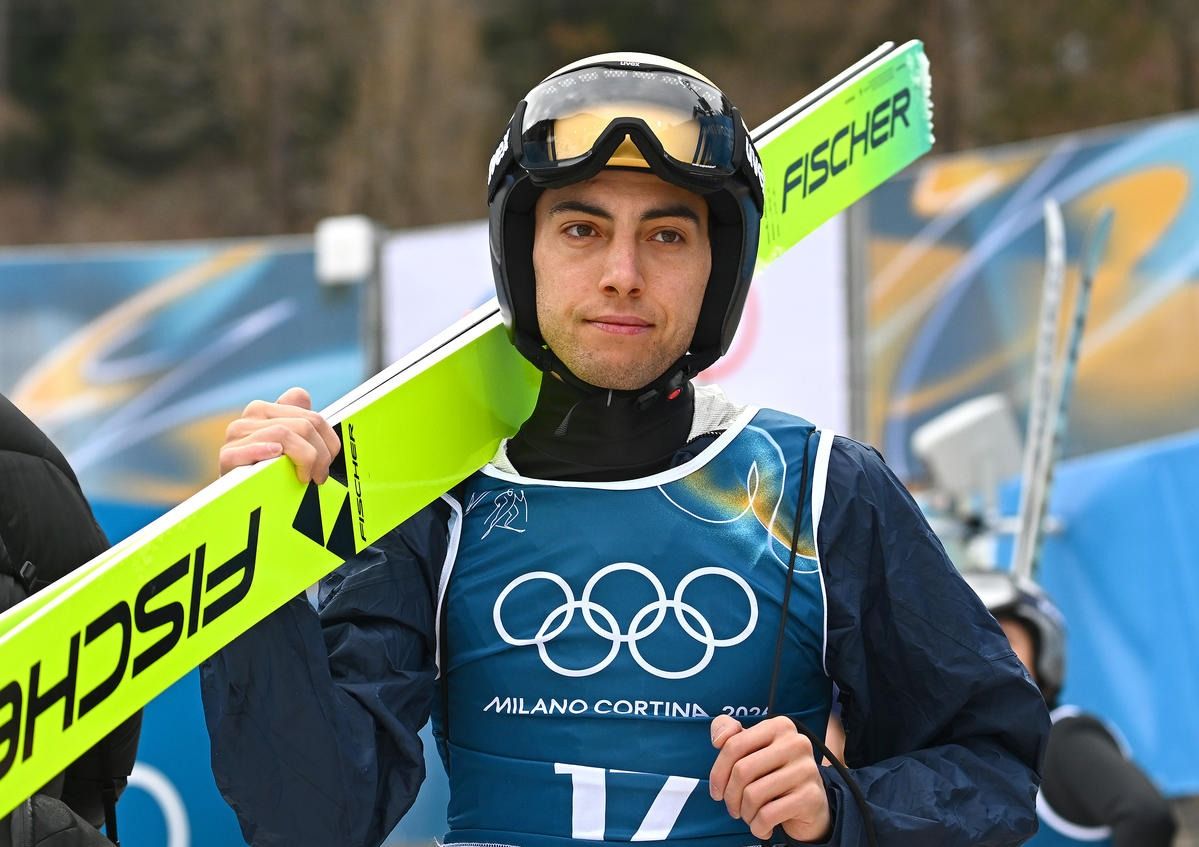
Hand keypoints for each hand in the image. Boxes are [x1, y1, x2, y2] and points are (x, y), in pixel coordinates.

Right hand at [218, 387, 340, 483]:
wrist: (239, 498)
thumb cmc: (268, 473)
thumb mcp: (287, 446)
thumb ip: (297, 421)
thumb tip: (302, 395)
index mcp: (266, 410)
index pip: (310, 415)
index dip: (328, 438)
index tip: (330, 458)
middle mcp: (250, 416)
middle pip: (303, 425)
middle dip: (321, 454)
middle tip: (320, 475)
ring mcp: (237, 435)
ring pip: (284, 433)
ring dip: (305, 459)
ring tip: (307, 478)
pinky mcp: (228, 456)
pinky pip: (252, 447)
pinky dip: (266, 451)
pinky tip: (277, 457)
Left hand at [709, 714, 830, 842]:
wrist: (811, 804)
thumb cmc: (774, 774)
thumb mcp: (752, 749)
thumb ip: (729, 734)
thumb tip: (718, 739)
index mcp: (779, 726)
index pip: (734, 745)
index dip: (718, 772)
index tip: (716, 791)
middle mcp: (796, 742)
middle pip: (742, 771)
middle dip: (730, 796)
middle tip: (733, 808)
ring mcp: (806, 769)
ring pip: (753, 794)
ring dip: (745, 813)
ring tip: (749, 816)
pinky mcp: (810, 796)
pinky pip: (768, 815)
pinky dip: (758, 827)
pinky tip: (762, 827)